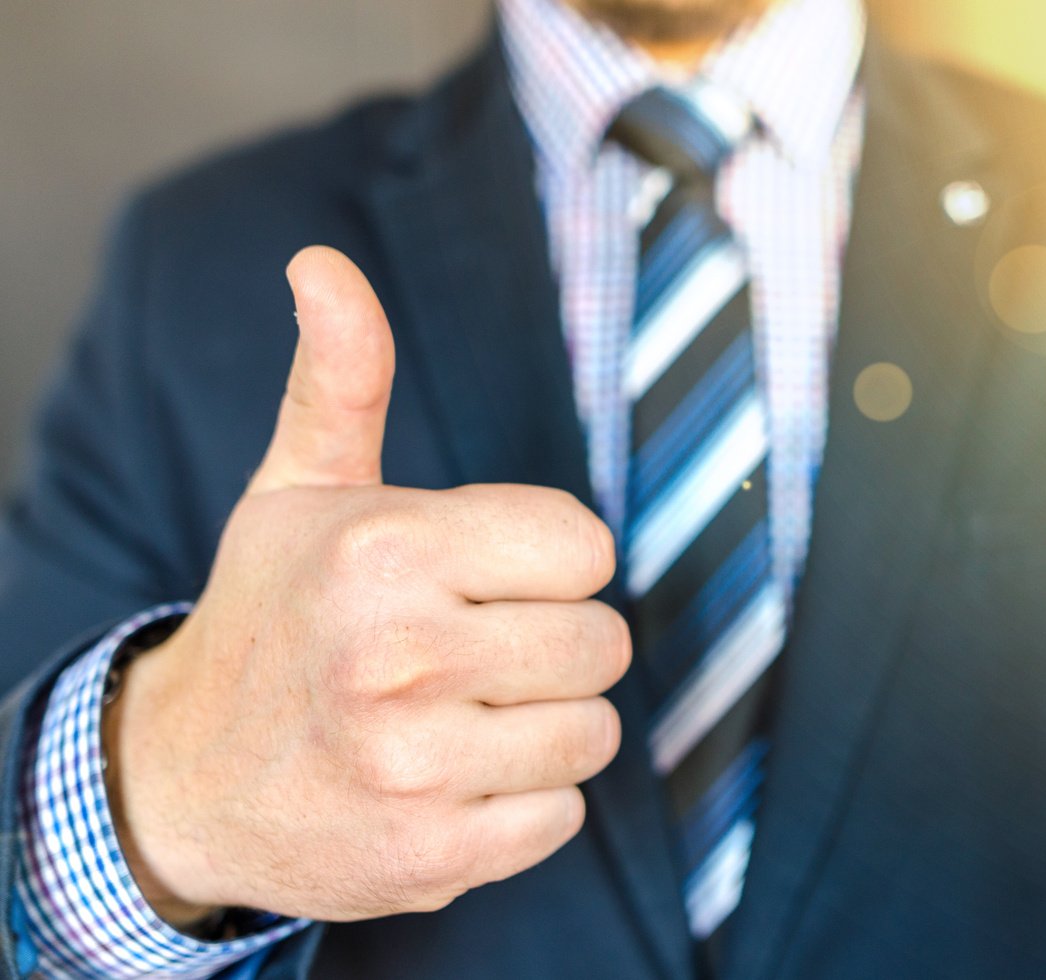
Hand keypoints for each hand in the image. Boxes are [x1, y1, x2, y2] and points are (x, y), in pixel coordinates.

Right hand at [104, 247, 627, 925]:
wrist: (189, 779)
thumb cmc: (273, 618)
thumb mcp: (299, 490)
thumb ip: (341, 377)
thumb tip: (322, 263)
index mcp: (386, 550)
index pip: (586, 546)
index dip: (549, 560)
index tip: (490, 574)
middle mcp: (401, 657)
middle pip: (603, 641)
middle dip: (551, 642)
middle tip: (474, 648)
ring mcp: (416, 766)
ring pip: (592, 730)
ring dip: (543, 723)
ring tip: (461, 713)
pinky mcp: (433, 856)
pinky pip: (563, 815)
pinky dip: (524, 801)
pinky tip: (454, 778)